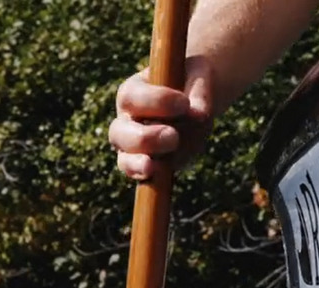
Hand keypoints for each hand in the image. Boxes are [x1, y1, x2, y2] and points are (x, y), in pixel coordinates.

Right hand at [109, 56, 213, 179]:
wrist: (197, 101)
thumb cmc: (192, 82)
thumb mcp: (199, 77)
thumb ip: (199, 93)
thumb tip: (199, 114)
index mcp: (133, 92)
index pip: (132, 98)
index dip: (155, 102)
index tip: (184, 104)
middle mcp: (127, 122)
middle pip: (119, 133)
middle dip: (145, 138)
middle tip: (173, 137)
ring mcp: (134, 148)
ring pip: (125, 159)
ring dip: (138, 164)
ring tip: (153, 165)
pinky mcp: (148, 166)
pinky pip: (141, 176)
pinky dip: (148, 178)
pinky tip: (157, 176)